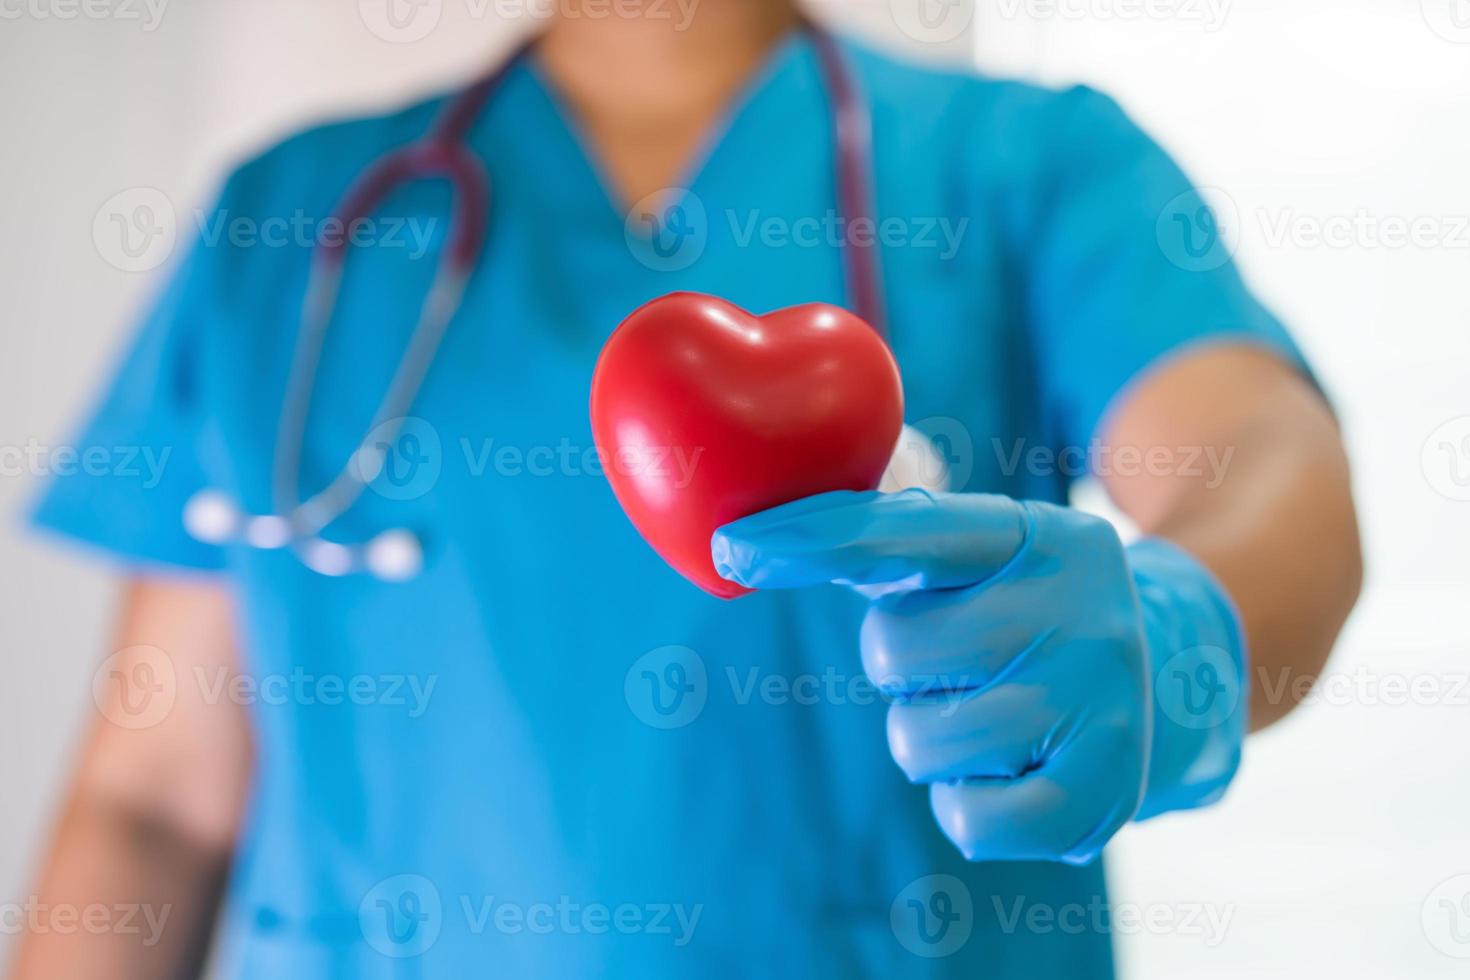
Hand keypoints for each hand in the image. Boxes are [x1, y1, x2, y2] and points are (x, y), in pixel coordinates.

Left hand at [712, 490, 1245, 864]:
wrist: (1173, 677)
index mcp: (1037, 536)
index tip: (732, 548)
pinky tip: (1017, 770)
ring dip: (932, 736)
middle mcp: (1078, 608)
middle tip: (966, 660)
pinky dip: (970, 802)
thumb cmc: (1029, 611)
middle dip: (906, 665)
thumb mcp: (985, 553)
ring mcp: (1100, 700)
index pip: (904, 532)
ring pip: (919, 740)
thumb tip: (751, 544)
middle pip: (896, 650)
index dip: (811, 539)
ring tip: (995, 712)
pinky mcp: (1104, 792)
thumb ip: (889, 539)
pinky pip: (965, 818)